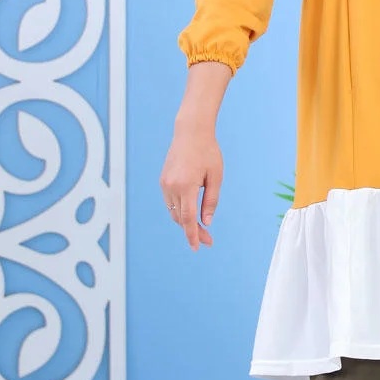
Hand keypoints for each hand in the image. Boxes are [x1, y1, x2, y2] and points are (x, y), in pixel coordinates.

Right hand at [160, 116, 221, 250]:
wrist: (191, 132)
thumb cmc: (208, 152)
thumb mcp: (215, 177)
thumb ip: (211, 201)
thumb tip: (206, 222)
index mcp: (186, 185)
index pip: (187, 218)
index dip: (192, 235)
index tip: (197, 247)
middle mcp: (171, 186)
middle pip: (180, 218)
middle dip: (193, 231)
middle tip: (208, 241)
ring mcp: (165, 184)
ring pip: (174, 211)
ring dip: (185, 222)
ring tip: (201, 229)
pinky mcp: (163, 181)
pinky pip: (170, 202)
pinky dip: (180, 211)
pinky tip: (191, 214)